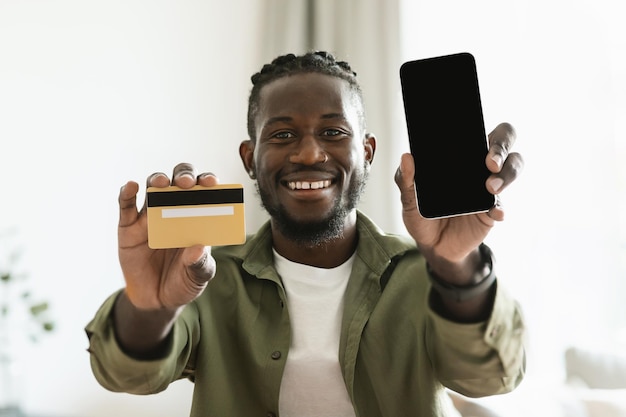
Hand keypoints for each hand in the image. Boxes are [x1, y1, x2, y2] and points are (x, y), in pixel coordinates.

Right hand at [117, 162, 217, 309]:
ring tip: (161, 184)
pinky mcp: (129, 227)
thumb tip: (198, 249)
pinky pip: (126, 205)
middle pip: (178, 181)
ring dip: (157, 180)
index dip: (207, 182)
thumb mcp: (198, 276)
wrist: (156, 300)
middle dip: (183, 175)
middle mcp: (175, 210)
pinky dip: (127, 192)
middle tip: (186, 183)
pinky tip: (132, 187)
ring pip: (153, 187)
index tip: (212, 183)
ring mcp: (151, 216)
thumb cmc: (183, 281)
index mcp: (197, 217)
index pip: (204, 191)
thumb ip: (200, 264)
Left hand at [394, 123, 523, 263]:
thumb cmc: (422, 214)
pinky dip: (500, 208)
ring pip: (513, 168)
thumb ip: (407, 179)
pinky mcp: (491, 211)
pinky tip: (495, 213)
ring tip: (491, 188)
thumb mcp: (409, 199)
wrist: (432, 246)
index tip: (478, 137)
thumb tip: (407, 157)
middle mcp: (478, 167)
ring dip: (506, 174)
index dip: (482, 129)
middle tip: (490, 163)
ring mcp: (488, 188)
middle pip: (505, 142)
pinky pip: (502, 206)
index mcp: (459, 156)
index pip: (480, 130)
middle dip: (503, 147)